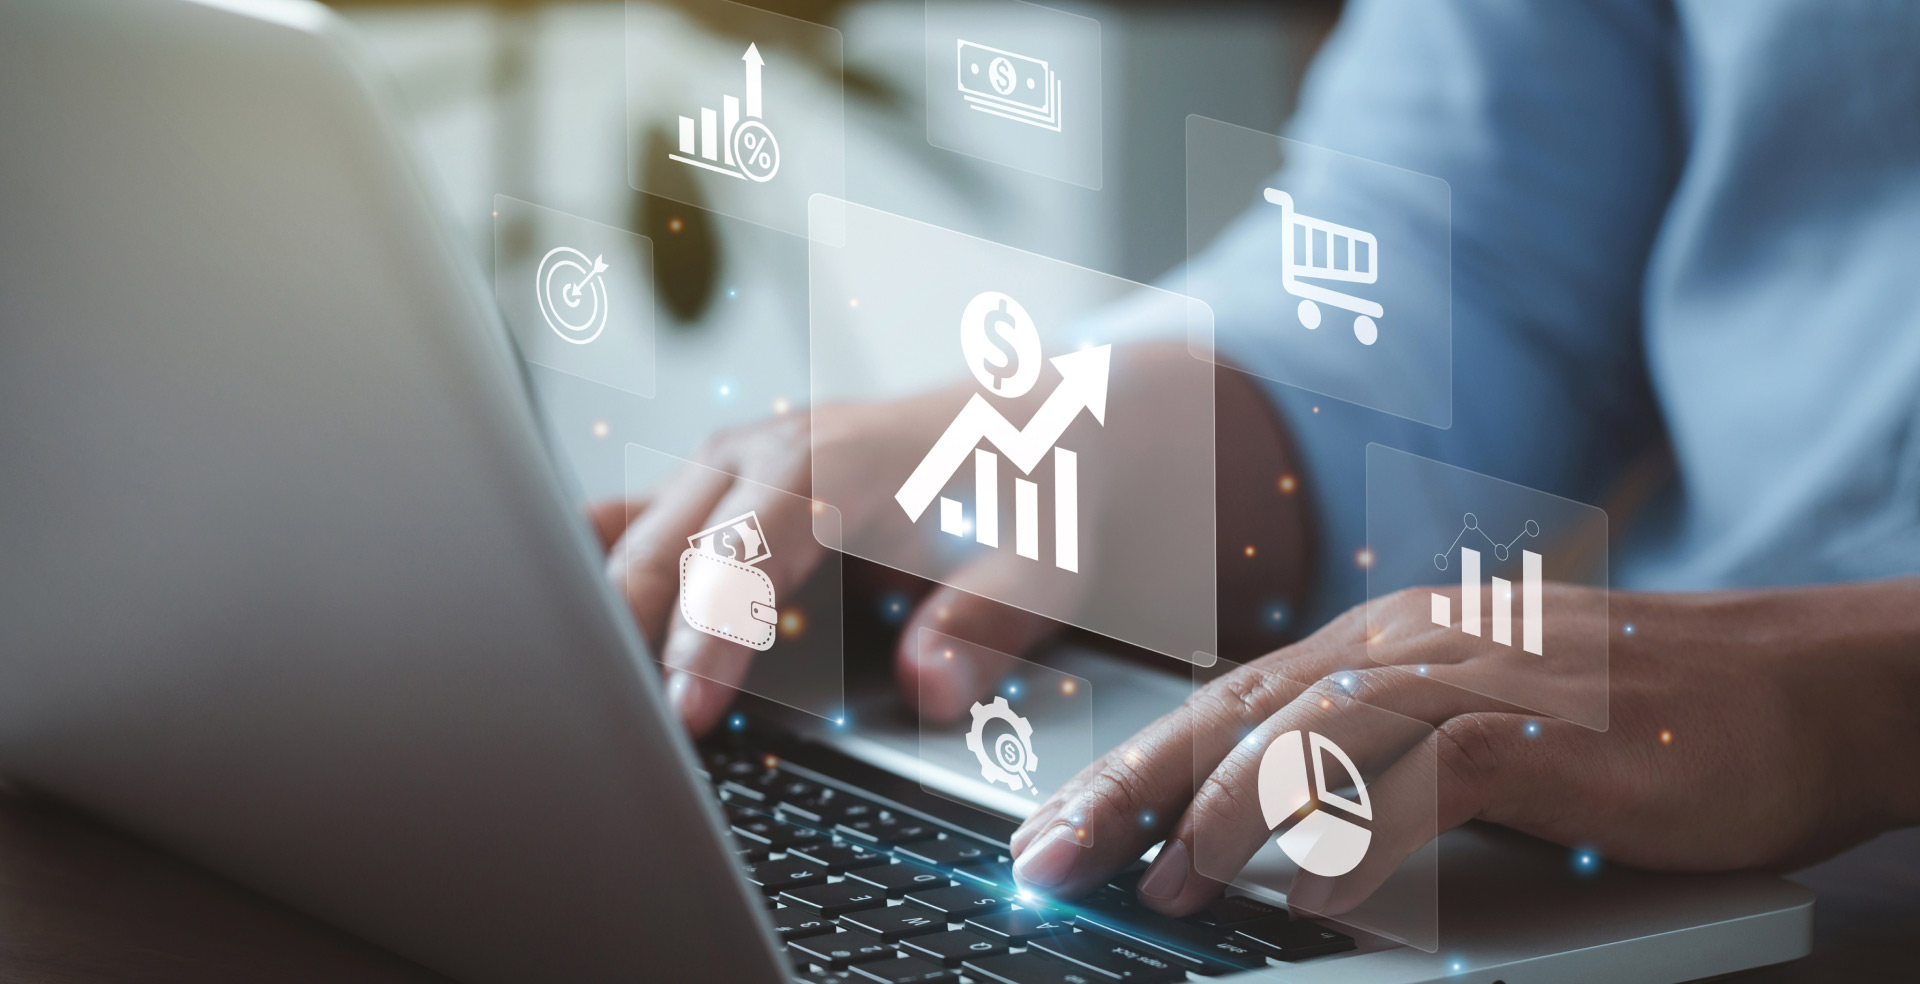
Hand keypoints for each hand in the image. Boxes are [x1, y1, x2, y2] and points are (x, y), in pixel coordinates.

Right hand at [591, 403, 1051, 735]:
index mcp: (837, 455)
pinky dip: (601, 580)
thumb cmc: (1030, 490)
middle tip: (620, 733)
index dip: (711, 631)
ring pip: (630, 534)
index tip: (688, 710)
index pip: (747, 547)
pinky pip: (632, 526)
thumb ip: (987, 622)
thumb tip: (930, 685)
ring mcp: (727, 463)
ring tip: (581, 701)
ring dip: (601, 611)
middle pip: (664, 542)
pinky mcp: (713, 488)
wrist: (1025, 424)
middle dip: (628, 635)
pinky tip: (581, 644)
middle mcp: (763, 449)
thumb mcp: (1043, 559)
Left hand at [1007, 579, 1919, 916]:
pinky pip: (1428, 779)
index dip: (1131, 768)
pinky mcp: (1549, 727)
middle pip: (1237, 710)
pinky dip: (1360, 839)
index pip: (1225, 703)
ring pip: (1314, 732)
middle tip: (1052, 860)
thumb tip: (1274, 843)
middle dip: (1132, 787)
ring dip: (1228, 816)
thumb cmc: (1634, 720)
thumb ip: (1377, 763)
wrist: (1797, 687)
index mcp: (1381, 640)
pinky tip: (1309, 897)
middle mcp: (1411, 643)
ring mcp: (1479, 675)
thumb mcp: (1478, 729)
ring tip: (1166, 885)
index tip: (1056, 832)